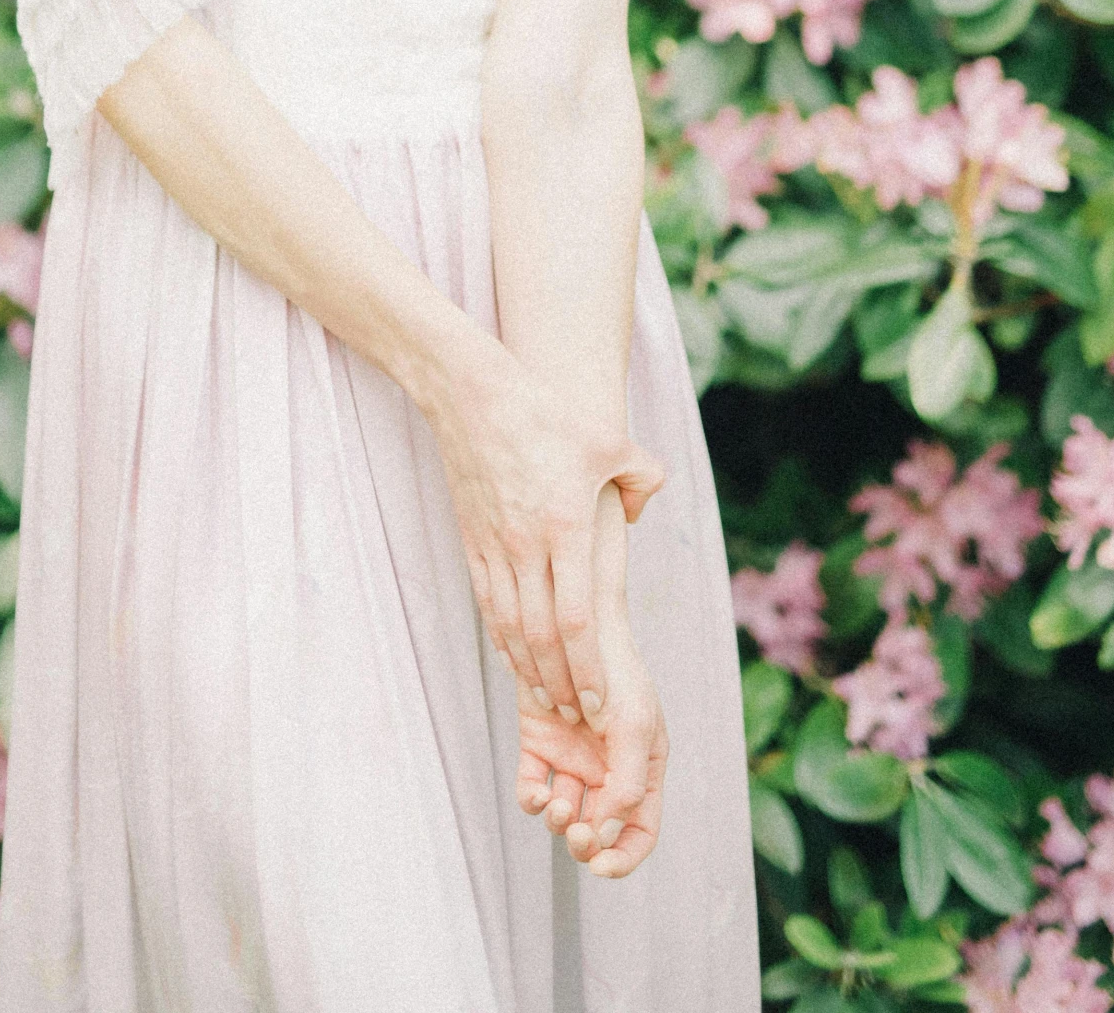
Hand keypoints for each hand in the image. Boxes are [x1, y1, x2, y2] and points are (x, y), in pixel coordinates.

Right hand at [427, 340, 662, 722]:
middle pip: (544, 637)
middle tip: (582, 718)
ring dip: (533, 671)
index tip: (603, 703)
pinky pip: (489, 603)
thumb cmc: (546, 414)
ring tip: (553, 700)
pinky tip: (517, 658)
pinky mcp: (473, 540)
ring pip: (512, 627)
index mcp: (566, 526)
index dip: (590, 669)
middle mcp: (528, 545)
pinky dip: (504, 639)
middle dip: (565, 686)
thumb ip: (640, 478)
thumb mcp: (609, 440)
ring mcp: (495, 546)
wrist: (473, 394)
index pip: (578, 619)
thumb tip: (638, 512)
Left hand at [514, 642, 667, 879]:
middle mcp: (607, 771)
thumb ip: (626, 786)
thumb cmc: (618, 673)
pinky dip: (532, 801)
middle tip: (577, 834)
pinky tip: (538, 795)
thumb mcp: (636, 728)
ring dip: (559, 823)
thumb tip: (603, 836)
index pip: (639, 833)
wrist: (577, 626)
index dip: (623, 858)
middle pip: (598, 832)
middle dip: (586, 844)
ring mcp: (571, 760)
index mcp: (642, 771)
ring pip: (563, 815)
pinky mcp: (539, 746)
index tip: (601, 866)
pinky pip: (532, 789)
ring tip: (558, 806)